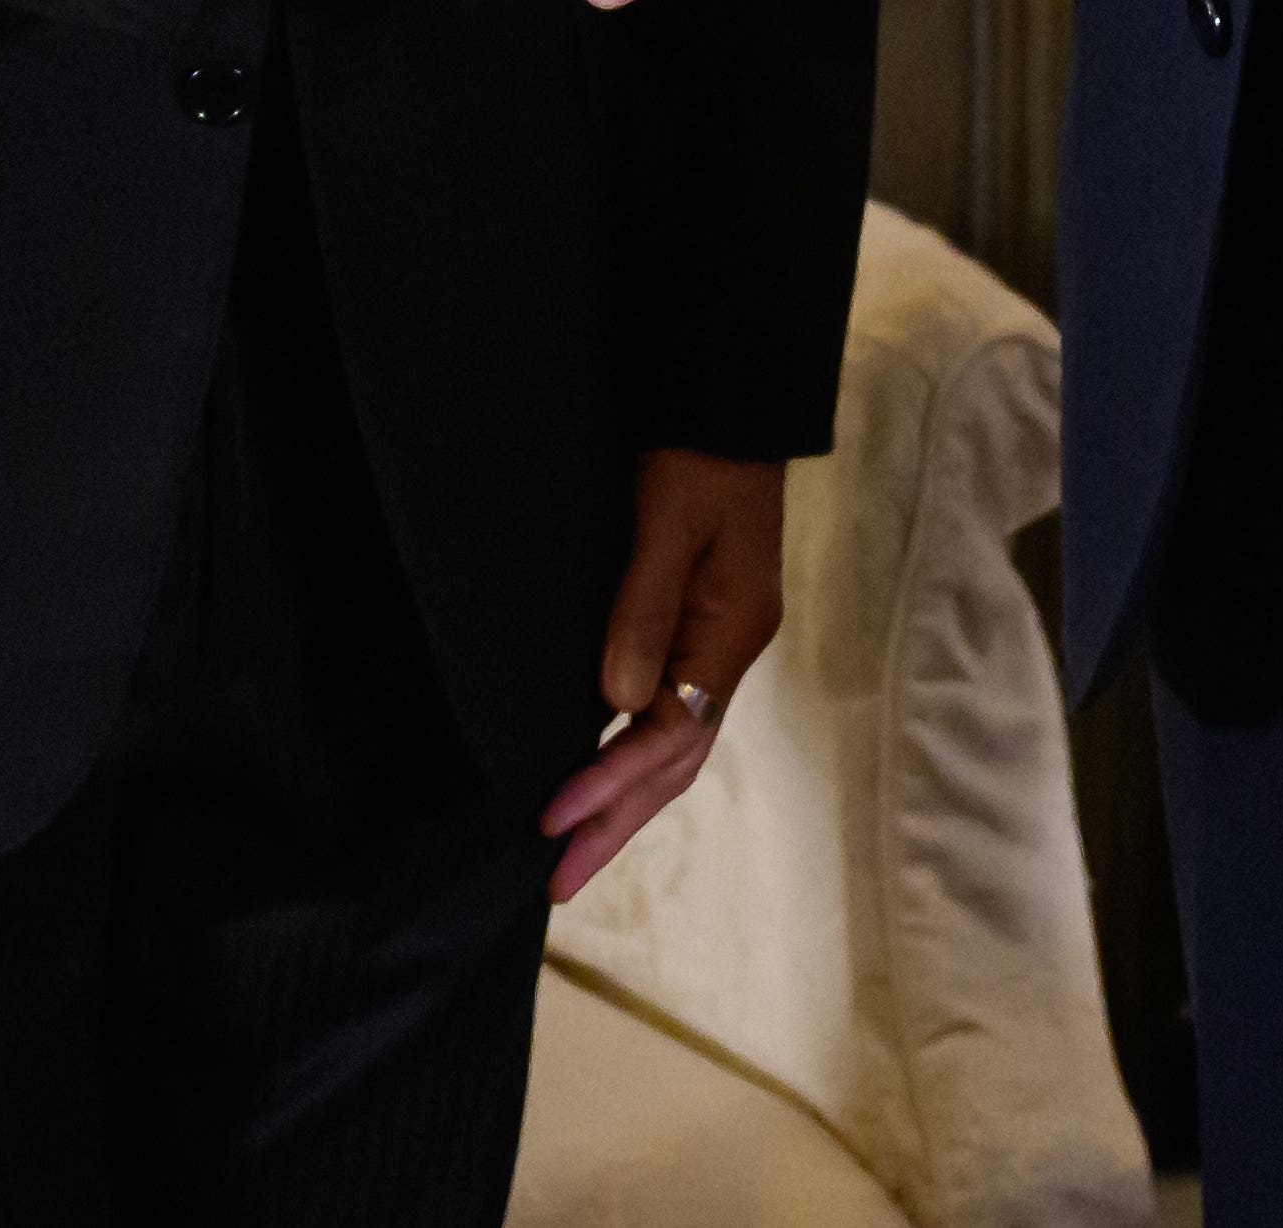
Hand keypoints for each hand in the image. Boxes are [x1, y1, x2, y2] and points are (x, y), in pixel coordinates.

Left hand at [541, 447, 787, 902]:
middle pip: (677, 762)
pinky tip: (599, 777)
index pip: (669, 736)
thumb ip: (643, 609)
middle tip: (556, 882)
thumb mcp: (668, 522)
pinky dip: (632, 757)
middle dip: (617, 823)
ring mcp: (719, 642)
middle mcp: (730, 650)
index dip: (609, 782)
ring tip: (571, 852)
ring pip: (674, 746)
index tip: (552, 817)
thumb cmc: (697, 454)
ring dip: (623, 802)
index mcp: (730, 635)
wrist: (727, 400)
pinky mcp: (701, 626)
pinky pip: (668, 713)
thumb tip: (616, 704)